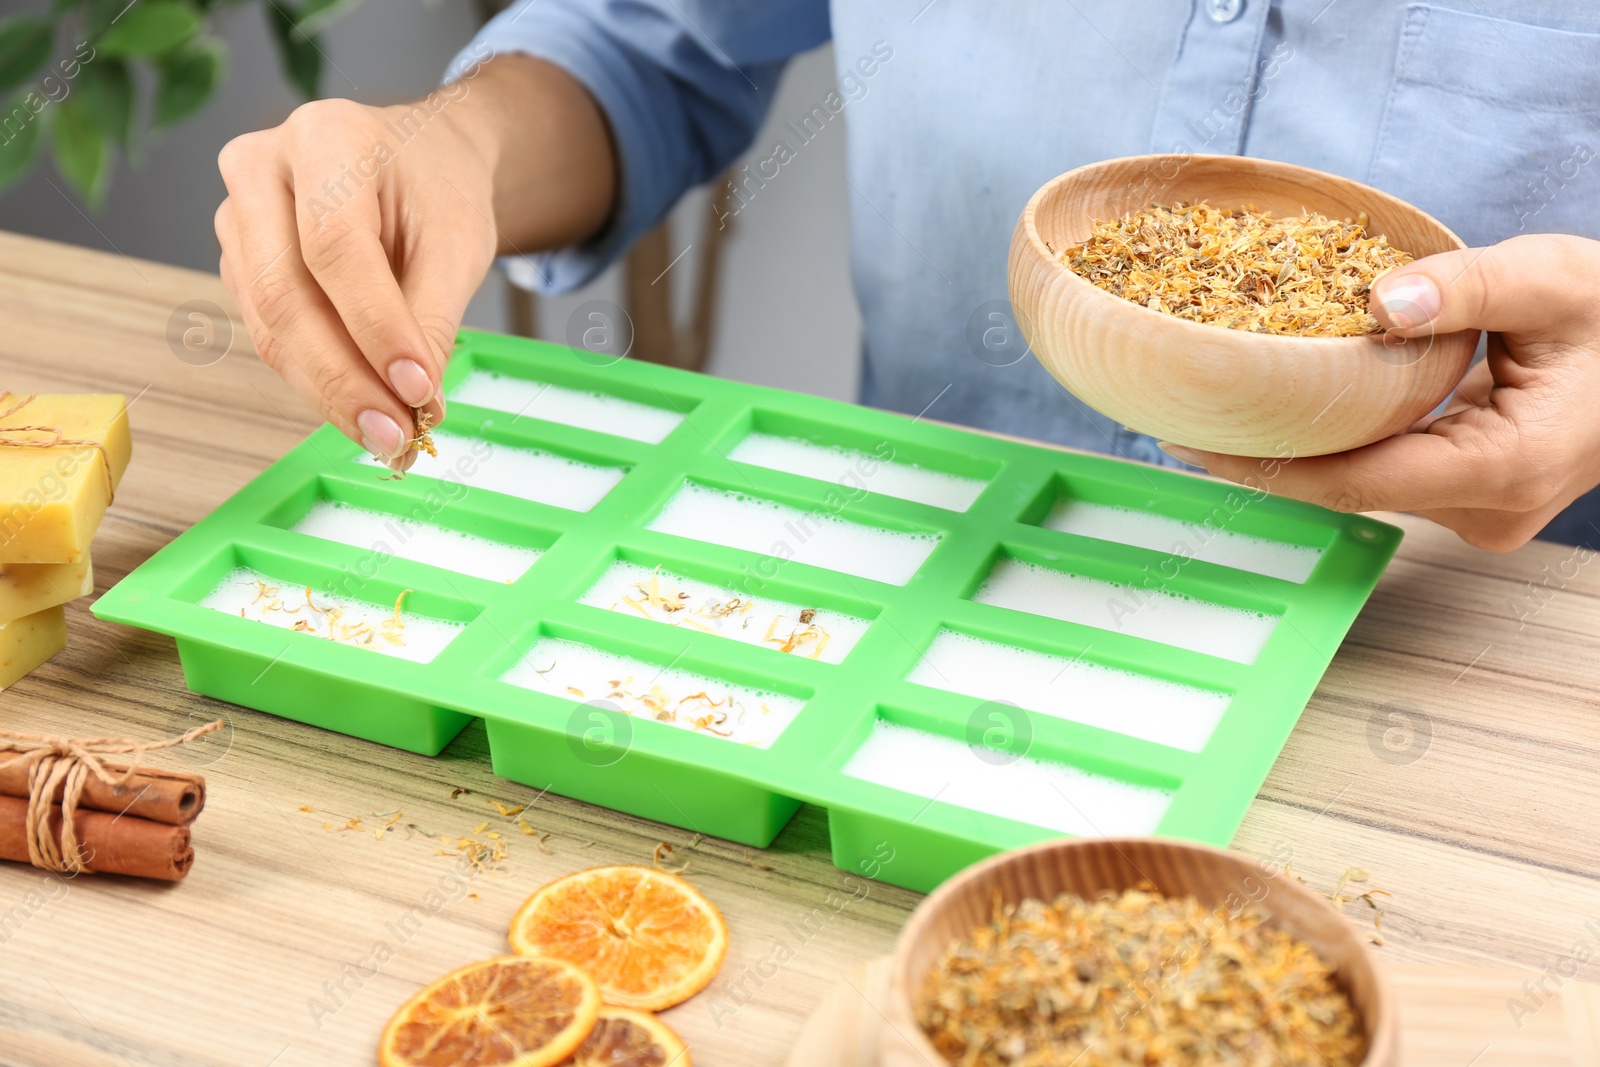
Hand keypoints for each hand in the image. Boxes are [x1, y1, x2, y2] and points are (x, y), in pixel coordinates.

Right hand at [214, 56, 614, 468]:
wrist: (418, 163)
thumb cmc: (437, 189)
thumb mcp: (459, 242)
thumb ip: (433, 317)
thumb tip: (416, 403)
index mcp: (323, 138)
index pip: (335, 245)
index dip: (375, 327)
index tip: (417, 390)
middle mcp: (259, 169)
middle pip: (286, 295)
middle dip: (344, 380)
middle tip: (396, 438)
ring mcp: (236, 217)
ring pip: (270, 327)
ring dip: (329, 393)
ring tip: (388, 436)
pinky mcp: (238, 263)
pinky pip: (271, 336)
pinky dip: (318, 381)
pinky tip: (363, 410)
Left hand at [1161, 234, 1599, 550]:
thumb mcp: (1555, 280)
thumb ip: (1468, 286)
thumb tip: (1377, 301)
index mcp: (1504, 467)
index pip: (1356, 480)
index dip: (1269, 465)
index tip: (1196, 443)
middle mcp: (1485, 508)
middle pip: (1348, 487)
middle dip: (1266, 455)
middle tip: (1183, 418)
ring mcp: (1479, 512)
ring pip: (1364, 483)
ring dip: (1299, 449)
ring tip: (1219, 408)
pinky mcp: (1471, 498)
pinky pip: (1386, 472)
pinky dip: (1339, 442)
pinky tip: (1288, 409)